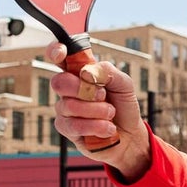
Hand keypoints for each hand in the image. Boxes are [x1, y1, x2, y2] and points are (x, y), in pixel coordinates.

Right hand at [45, 42, 152, 178]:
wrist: (130, 135)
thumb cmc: (123, 106)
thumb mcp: (124, 84)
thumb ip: (107, 72)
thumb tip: (85, 72)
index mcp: (80, 73)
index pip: (61, 58)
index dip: (55, 51)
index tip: (61, 52)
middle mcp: (69, 90)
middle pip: (59, 82)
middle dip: (83, 89)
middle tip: (103, 95)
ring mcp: (65, 110)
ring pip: (70, 106)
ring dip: (97, 110)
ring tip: (110, 113)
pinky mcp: (67, 130)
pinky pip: (74, 126)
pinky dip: (97, 126)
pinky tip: (108, 128)